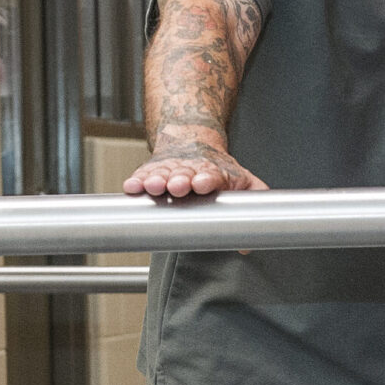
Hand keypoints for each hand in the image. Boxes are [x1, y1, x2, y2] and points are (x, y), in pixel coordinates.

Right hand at [123, 140, 267, 198]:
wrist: (195, 141)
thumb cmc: (221, 170)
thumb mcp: (245, 183)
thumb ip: (252, 206)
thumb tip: (247, 244)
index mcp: (215, 173)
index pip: (211, 175)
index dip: (206, 179)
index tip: (201, 184)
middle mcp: (191, 169)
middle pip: (185, 174)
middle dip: (180, 180)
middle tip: (177, 187)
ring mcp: (172, 169)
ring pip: (163, 174)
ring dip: (157, 180)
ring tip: (153, 187)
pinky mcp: (154, 169)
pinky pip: (144, 174)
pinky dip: (138, 180)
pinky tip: (132, 187)